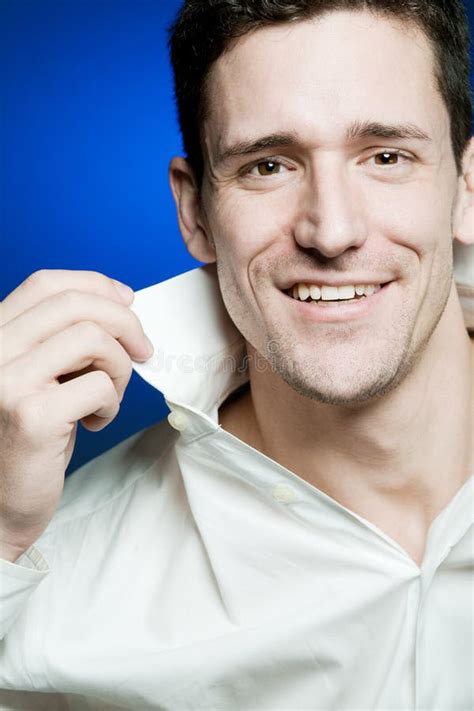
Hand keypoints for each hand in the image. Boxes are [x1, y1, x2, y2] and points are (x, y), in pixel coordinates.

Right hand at [0, 270, 152, 560]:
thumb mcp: (37, 376)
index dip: (95, 284)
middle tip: (144, 350)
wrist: (0, 505)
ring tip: (109, 397)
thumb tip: (119, 303)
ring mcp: (6, 381)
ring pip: (93, 339)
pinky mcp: (31, 415)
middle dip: (124, 322)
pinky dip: (112, 403)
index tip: (128, 301)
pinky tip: (95, 423)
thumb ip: (59, 340)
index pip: (46, 283)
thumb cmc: (27, 440)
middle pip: (74, 305)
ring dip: (119, 367)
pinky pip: (100, 384)